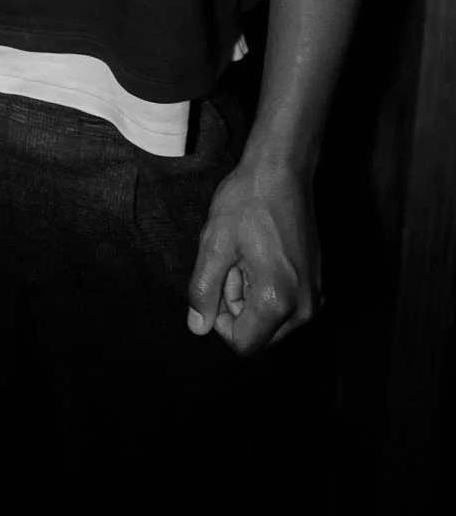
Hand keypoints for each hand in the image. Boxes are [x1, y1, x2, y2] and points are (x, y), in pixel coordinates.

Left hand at [186, 161, 320, 354]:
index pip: (243, 344)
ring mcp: (315, 296)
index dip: (220, 320)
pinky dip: (267, 289)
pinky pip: (284, 305)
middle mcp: (304, 307)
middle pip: (258, 335)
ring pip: (270, 321)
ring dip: (250, 297)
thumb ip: (203, 291)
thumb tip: (198, 328)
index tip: (219, 281)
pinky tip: (261, 255)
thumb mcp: (214, 244)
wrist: (282, 171)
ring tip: (246, 256)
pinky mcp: (317, 284)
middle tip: (233, 264)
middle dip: (237, 308)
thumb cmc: (247, 202)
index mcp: (278, 301)